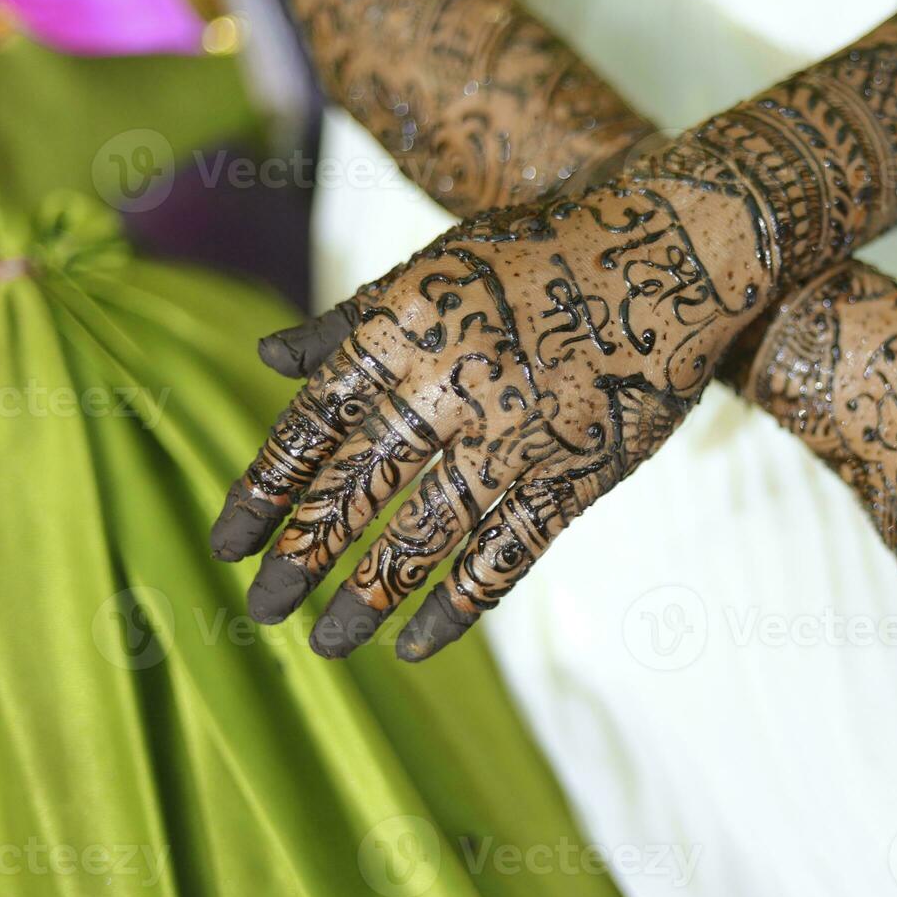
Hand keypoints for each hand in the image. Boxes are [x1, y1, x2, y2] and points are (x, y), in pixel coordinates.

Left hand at [212, 187, 763, 659]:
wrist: (667, 252)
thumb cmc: (540, 252)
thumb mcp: (437, 264)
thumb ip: (352, 318)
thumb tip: (268, 358)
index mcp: (403, 333)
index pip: (311, 426)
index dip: (265, 490)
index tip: (230, 544)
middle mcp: (449, 390)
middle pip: (357, 489)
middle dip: (302, 557)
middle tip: (261, 611)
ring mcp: (517, 438)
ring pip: (425, 536)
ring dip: (369, 596)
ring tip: (327, 642)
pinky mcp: (576, 474)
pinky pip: (507, 554)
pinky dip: (459, 605)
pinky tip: (418, 645)